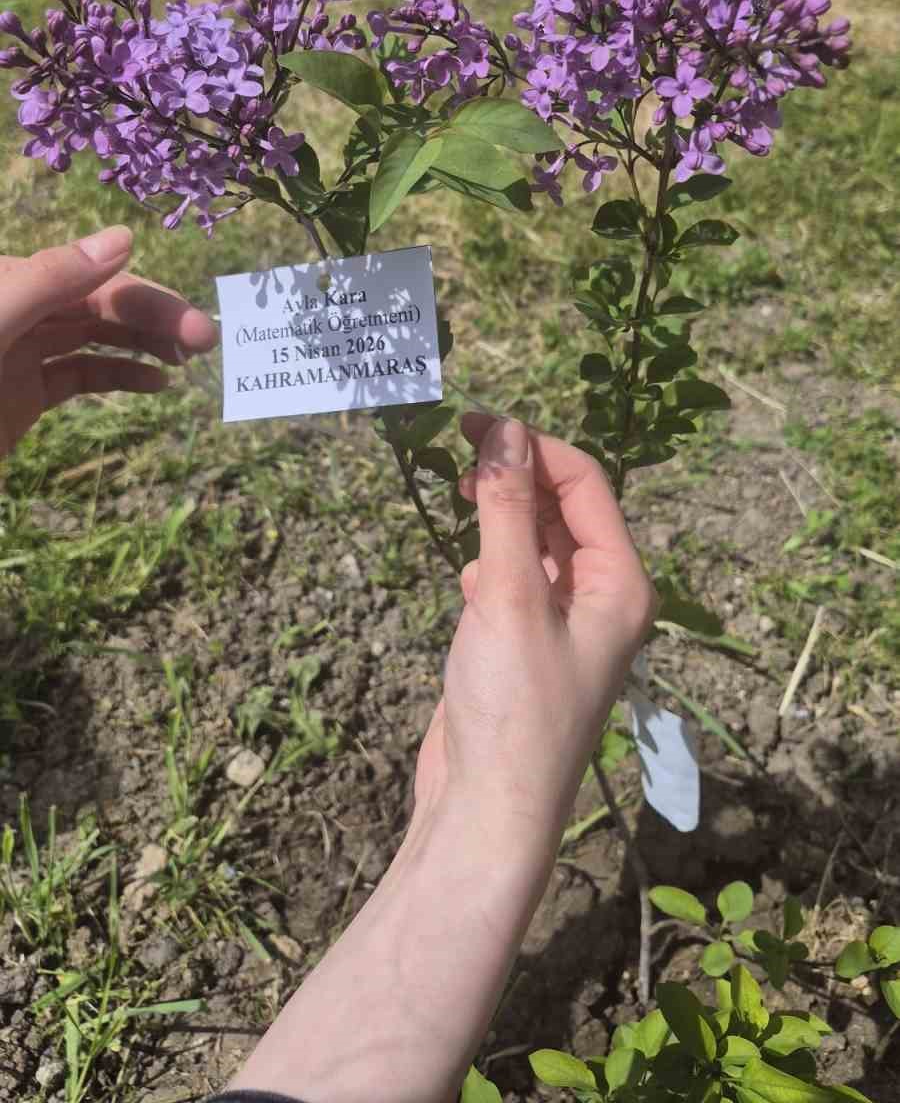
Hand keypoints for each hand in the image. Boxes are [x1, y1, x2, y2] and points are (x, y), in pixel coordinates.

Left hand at [0, 225, 217, 456]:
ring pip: (94, 337)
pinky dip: (118, 375)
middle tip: (207, 341)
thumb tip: (125, 238)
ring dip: (143, 341)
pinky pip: (78, 375)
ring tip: (190, 358)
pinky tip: (155, 383)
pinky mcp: (23, 395)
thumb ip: (50, 280)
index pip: (93, 280)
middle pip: (99, 306)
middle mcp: (22, 309)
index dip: (145, 298)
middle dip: (153, 320)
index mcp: (12, 281)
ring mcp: (22, 352)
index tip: (193, 321)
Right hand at [414, 414, 656, 849]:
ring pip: (535, 542)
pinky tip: (467, 578)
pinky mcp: (525, 648)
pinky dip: (489, 563)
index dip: (533, 446)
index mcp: (621, 584)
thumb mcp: (508, 596)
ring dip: (499, 515)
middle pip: (563, 508)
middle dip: (515, 476)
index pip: (586, 485)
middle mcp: (601, 600)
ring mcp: (563, 626)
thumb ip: (506, 508)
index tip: (475, 423)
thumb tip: (504, 430)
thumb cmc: (513, 708)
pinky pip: (514, 579)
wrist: (487, 813)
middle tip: (457, 452)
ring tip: (457, 499)